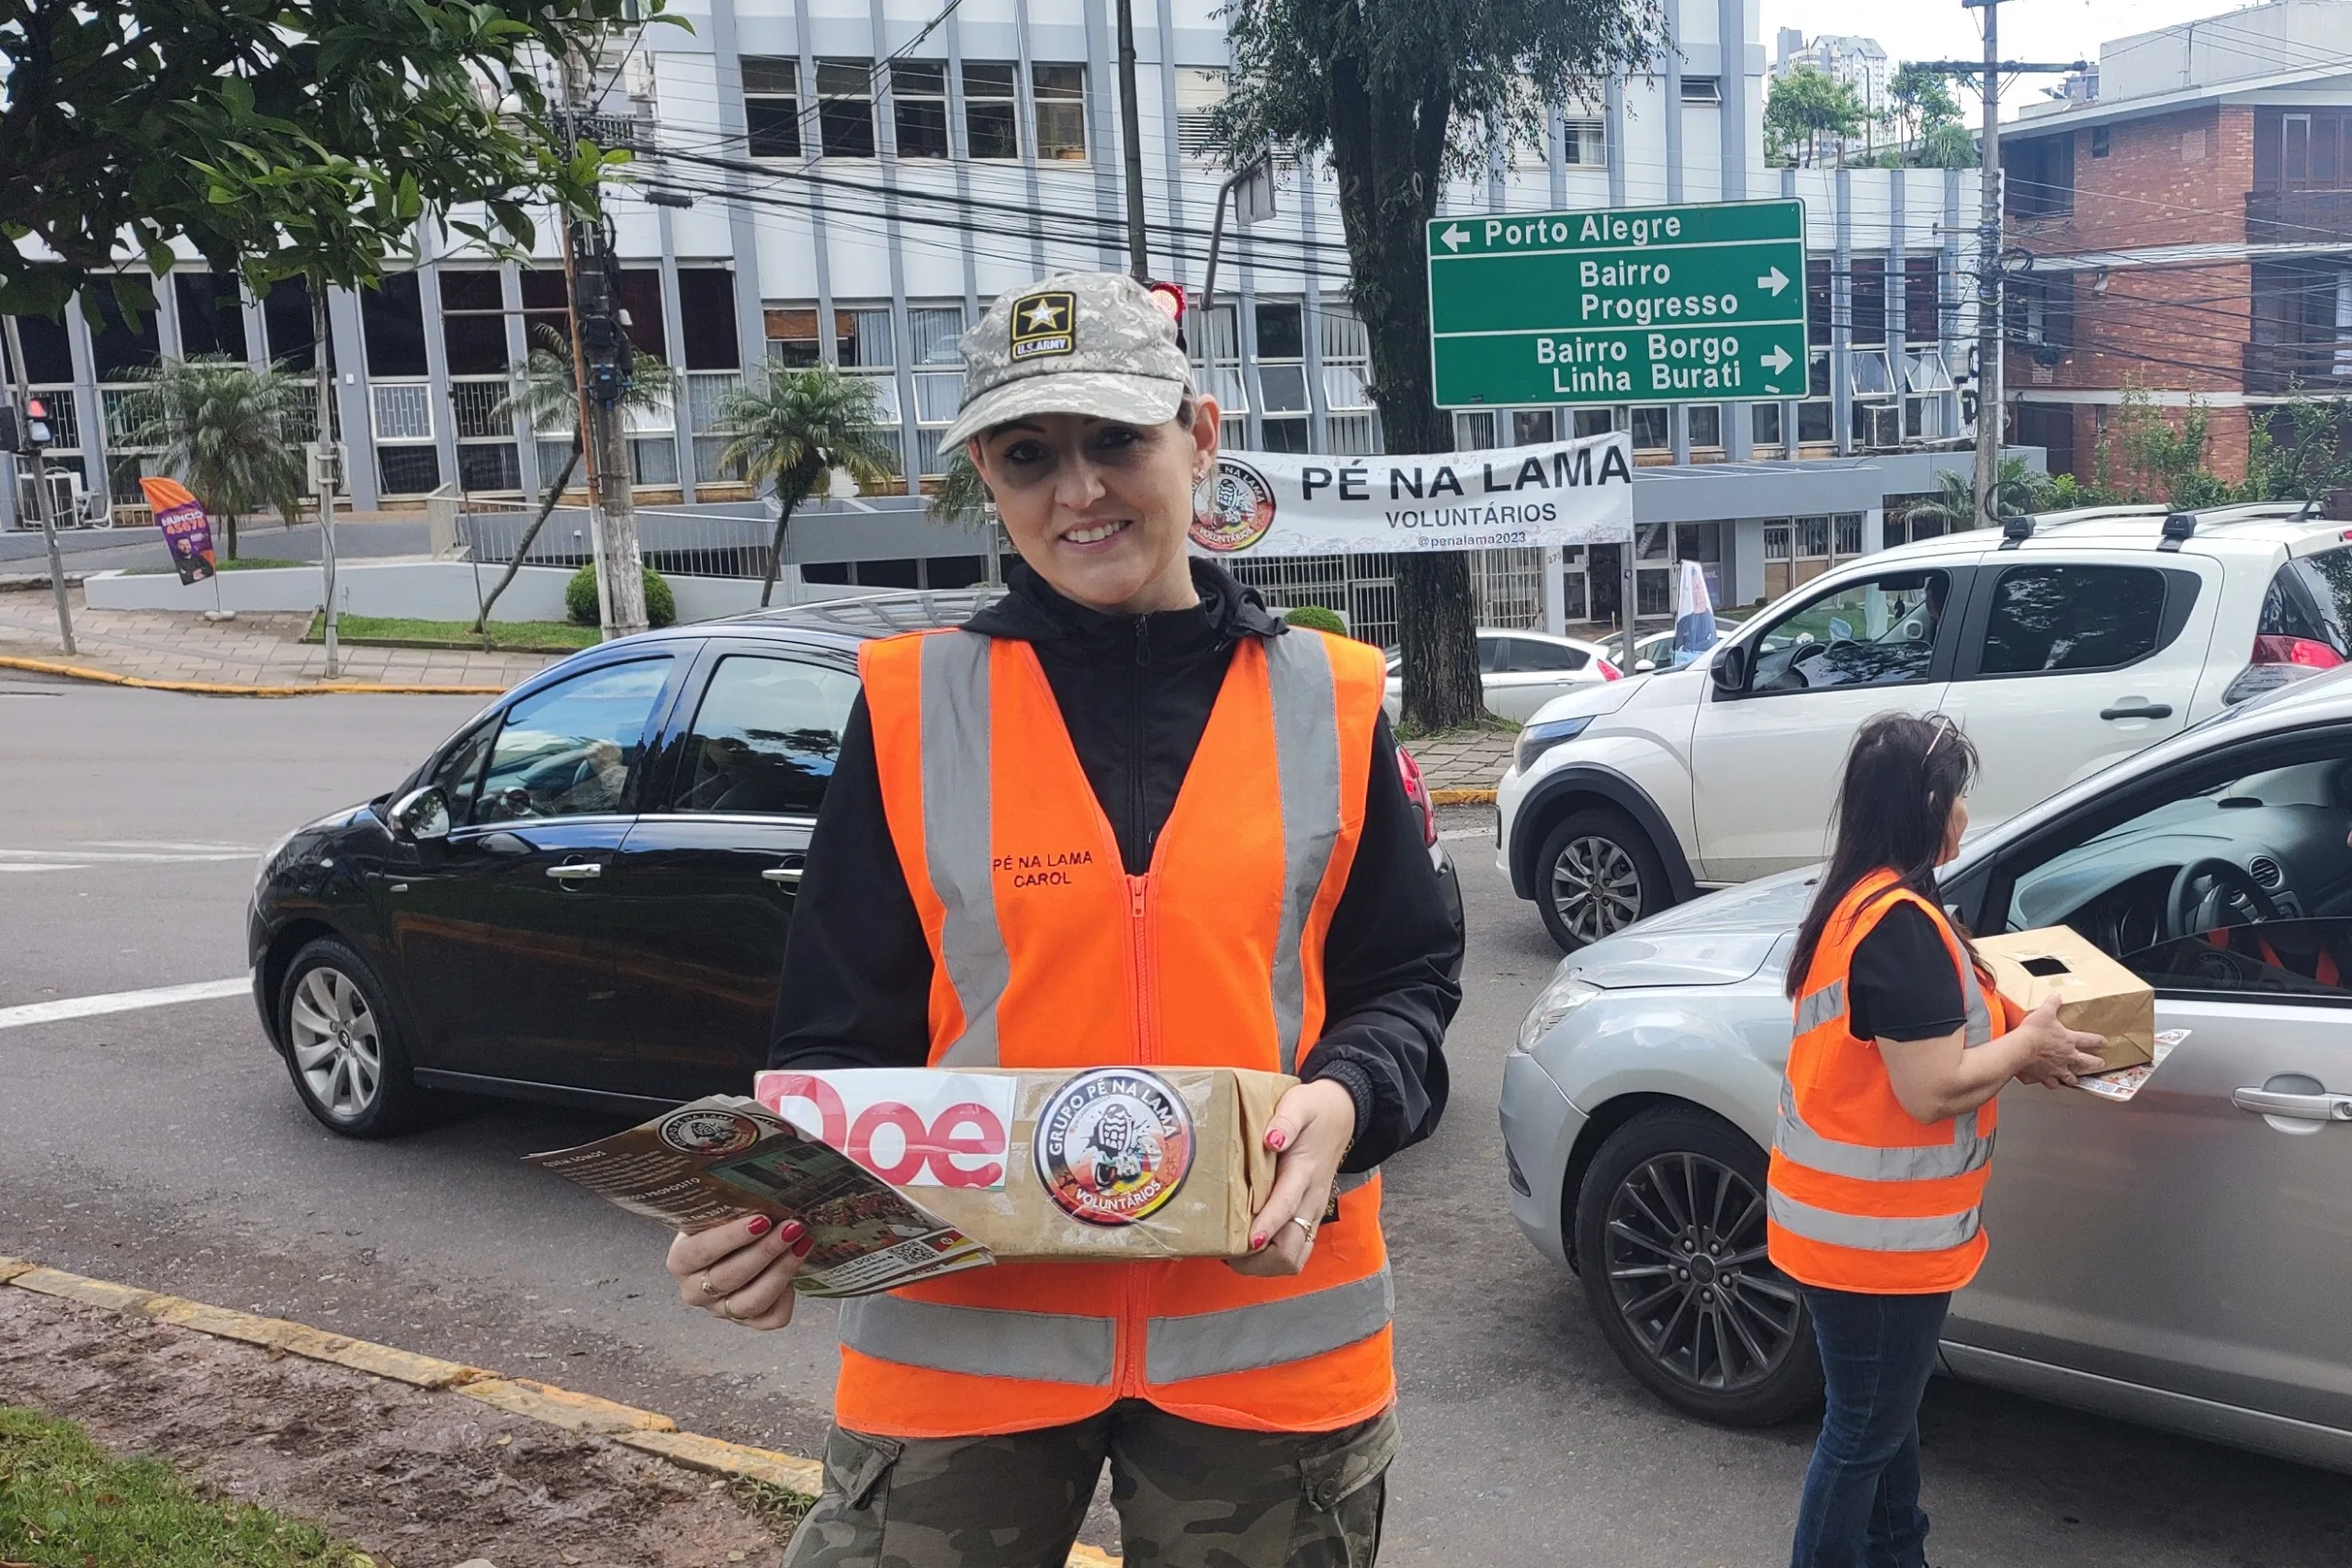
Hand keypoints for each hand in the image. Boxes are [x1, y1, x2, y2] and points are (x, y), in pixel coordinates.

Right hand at [666, 1213, 811, 1330]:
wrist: (729, 1248)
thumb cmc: (722, 1225)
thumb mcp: (715, 1214)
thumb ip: (729, 1206)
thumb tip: (762, 1189)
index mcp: (681, 1260)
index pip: (702, 1251)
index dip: (732, 1237)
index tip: (762, 1220)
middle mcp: (695, 1291)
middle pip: (729, 1277)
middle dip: (765, 1251)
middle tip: (791, 1228)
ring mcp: (721, 1310)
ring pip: (751, 1302)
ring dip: (781, 1271)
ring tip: (802, 1243)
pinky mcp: (747, 1322)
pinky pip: (770, 1318)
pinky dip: (787, 1297)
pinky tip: (797, 1272)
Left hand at [1230, 1078, 1355, 1277]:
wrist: (1342, 1114)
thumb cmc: (1314, 1109)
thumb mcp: (1300, 1104)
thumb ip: (1286, 1121)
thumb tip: (1271, 1140)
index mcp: (1304, 1172)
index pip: (1286, 1207)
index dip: (1267, 1226)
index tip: (1248, 1240)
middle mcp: (1310, 1200)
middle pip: (1290, 1249)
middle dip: (1258, 1258)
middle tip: (1225, 1250)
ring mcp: (1312, 1212)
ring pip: (1293, 1258)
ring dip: (1264, 1264)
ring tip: (1234, 1253)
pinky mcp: (1310, 1217)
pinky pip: (1295, 1251)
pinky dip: (1272, 1258)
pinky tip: (1249, 1247)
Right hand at [2010, 995, 2107, 1086]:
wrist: (2020, 1049)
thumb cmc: (2033, 1032)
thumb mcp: (2044, 1012)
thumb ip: (2052, 1004)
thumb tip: (2057, 996)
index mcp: (2069, 1040)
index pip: (2090, 1040)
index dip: (2099, 1041)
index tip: (2104, 1043)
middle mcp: (2067, 1056)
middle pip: (2087, 1062)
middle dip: (2096, 1063)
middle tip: (2100, 1064)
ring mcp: (2058, 1069)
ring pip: (2072, 1078)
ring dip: (2075, 1078)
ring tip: (2077, 1079)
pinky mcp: (2046, 1077)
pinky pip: (2052, 1084)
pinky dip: (2053, 1083)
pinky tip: (2052, 1083)